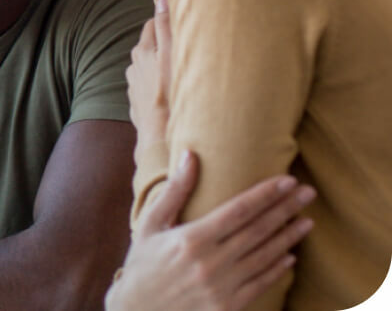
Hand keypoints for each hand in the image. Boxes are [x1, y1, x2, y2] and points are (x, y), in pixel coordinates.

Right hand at [105, 152, 314, 310]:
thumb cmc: (142, 264)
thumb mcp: (151, 224)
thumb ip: (174, 190)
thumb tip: (189, 155)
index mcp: (192, 238)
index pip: (239, 210)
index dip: (266, 193)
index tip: (288, 180)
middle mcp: (211, 263)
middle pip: (258, 230)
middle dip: (286, 209)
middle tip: (308, 193)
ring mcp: (221, 288)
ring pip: (264, 257)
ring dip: (289, 237)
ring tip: (307, 221)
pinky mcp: (227, 307)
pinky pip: (259, 285)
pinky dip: (277, 269)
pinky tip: (290, 256)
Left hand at [125, 0, 171, 152]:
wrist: (160, 135)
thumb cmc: (170, 94)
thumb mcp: (172, 56)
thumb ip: (166, 27)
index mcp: (142, 51)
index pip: (152, 25)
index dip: (166, 22)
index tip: (180, 24)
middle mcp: (133, 66)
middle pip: (150, 46)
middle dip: (164, 44)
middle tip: (184, 47)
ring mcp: (134, 85)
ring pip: (149, 67)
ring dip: (161, 66)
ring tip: (179, 72)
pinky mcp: (137, 102)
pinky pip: (149, 87)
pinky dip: (158, 85)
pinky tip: (171, 92)